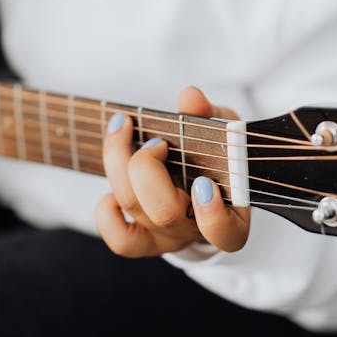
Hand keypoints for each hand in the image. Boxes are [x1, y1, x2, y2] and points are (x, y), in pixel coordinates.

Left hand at [95, 86, 249, 256]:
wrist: (205, 181)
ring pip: (133, 208)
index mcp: (230, 214)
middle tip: (156, 141)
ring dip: (119, 164)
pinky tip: (115, 179)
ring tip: (123, 129)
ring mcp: (166, 237)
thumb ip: (211, 115)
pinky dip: (107, 210)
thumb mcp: (224, 132)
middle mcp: (195, 230)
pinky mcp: (142, 239)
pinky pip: (118, 237)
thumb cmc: (219, 157)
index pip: (225, 233)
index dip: (211, 213)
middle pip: (164, 213)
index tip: (202, 181)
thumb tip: (190, 97)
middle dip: (148, 168)